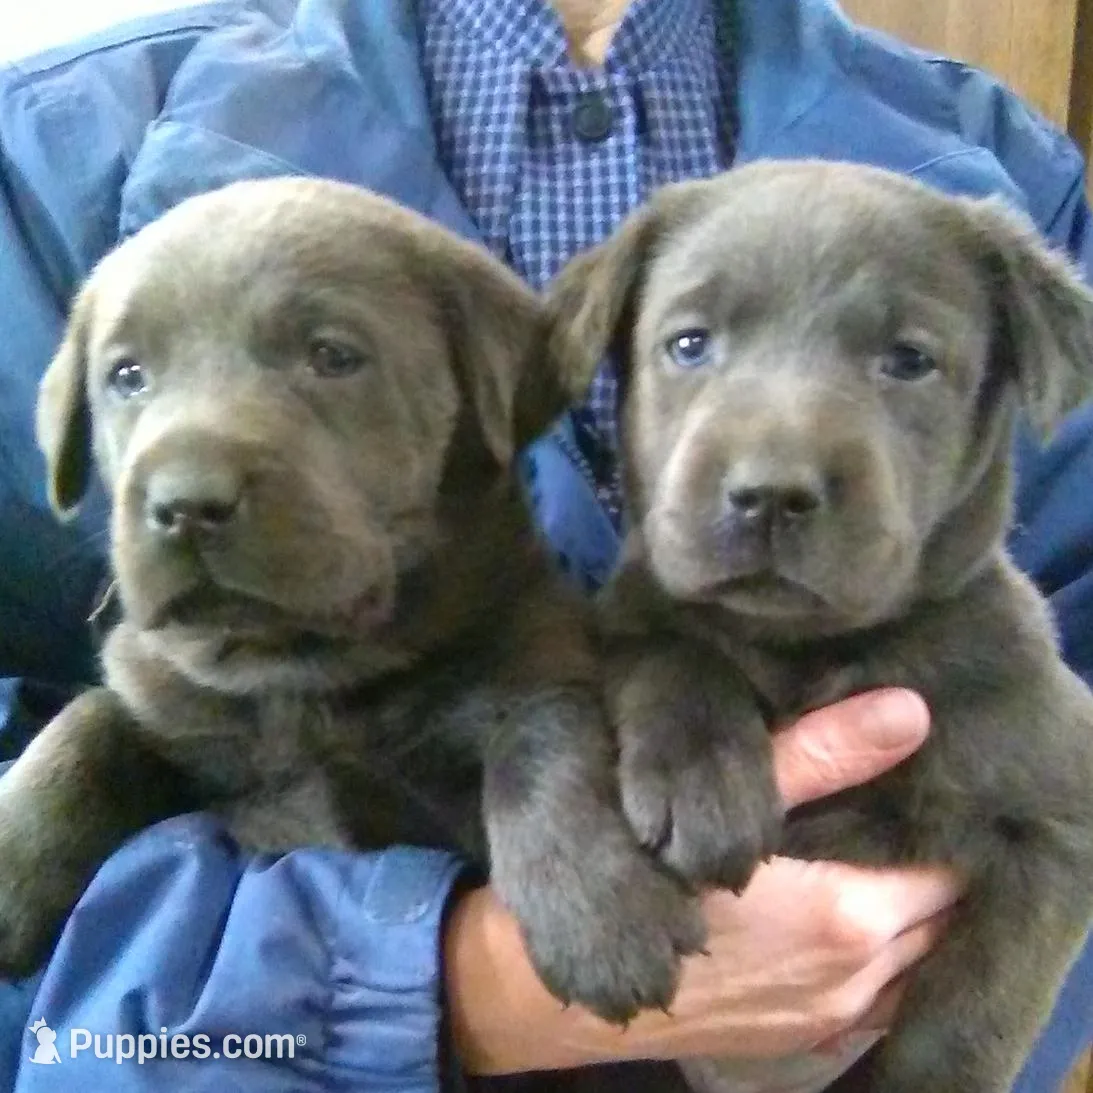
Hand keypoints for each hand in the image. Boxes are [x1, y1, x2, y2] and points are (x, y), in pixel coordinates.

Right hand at [445, 688, 961, 1077]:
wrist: (551, 985)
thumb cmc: (638, 872)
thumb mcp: (724, 797)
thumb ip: (822, 755)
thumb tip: (912, 710)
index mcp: (851, 918)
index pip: (949, 870)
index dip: (941, 822)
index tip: (922, 784)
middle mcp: (854, 983)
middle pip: (937, 921)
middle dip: (928, 867)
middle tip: (902, 809)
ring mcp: (825, 1021)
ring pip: (909, 964)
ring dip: (903, 915)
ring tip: (875, 853)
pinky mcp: (796, 1041)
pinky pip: (872, 998)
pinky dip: (876, 956)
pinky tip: (840, 910)